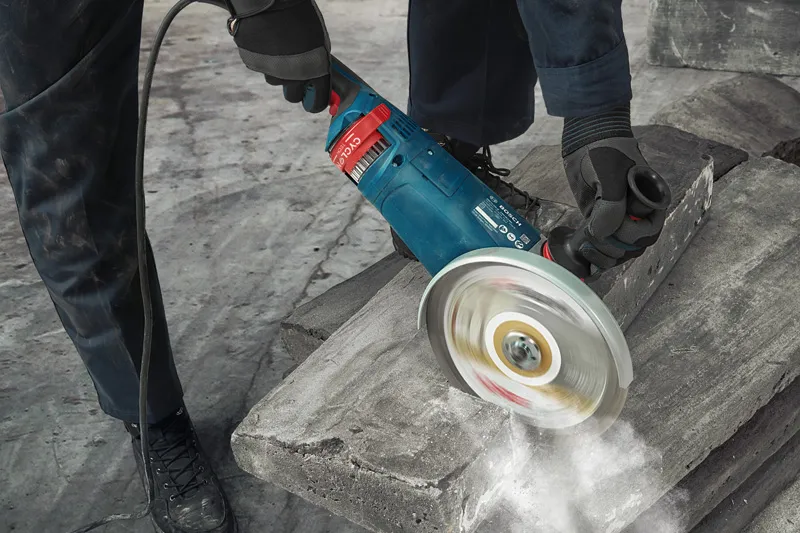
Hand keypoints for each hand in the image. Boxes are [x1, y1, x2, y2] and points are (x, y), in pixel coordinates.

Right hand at [225, 0, 330, 112]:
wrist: (270, 0)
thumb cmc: (300, 16)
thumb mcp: (318, 41)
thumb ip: (317, 63)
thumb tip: (317, 79)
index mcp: (316, 70)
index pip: (317, 102)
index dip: (315, 103)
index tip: (313, 101)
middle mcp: (295, 76)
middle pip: (293, 97)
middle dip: (295, 89)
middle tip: (294, 75)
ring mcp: (273, 72)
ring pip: (276, 80)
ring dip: (278, 70)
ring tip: (279, 47)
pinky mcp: (254, 65)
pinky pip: (261, 67)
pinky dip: (264, 59)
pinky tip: (266, 43)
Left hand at [562, 137, 667, 270]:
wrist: (587, 137)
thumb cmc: (605, 149)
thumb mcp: (610, 175)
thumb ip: (611, 206)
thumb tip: (604, 233)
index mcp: (652, 203)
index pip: (645, 235)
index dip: (626, 237)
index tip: (606, 227)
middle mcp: (639, 214)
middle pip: (632, 248)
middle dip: (612, 249)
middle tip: (591, 237)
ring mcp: (619, 218)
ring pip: (617, 251)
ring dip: (601, 254)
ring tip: (585, 243)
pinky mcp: (600, 220)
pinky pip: (601, 245)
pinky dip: (592, 252)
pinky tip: (580, 250)